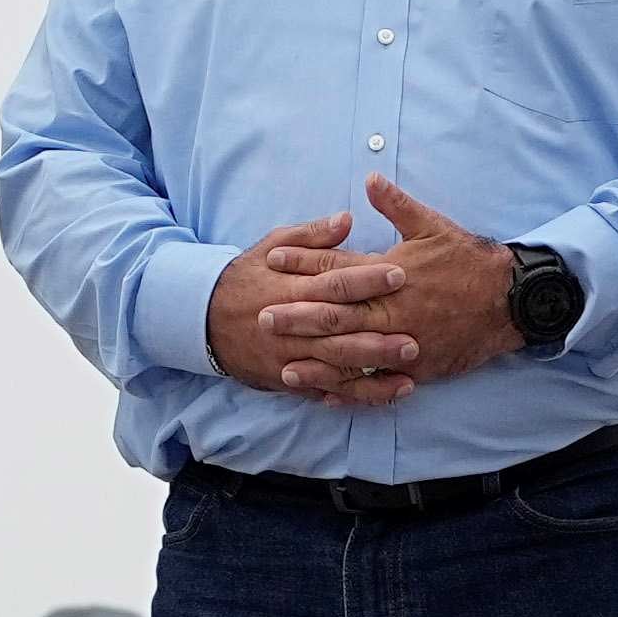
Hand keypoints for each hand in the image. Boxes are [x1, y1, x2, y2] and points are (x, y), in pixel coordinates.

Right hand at [202, 213, 416, 402]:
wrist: (203, 318)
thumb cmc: (247, 277)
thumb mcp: (270, 246)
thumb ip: (311, 236)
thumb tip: (346, 219)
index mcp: (290, 288)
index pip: (333, 284)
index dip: (366, 280)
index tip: (400, 274)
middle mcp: (292, 327)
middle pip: (338, 333)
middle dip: (376, 339)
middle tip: (414, 340)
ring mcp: (290, 357)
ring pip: (335, 369)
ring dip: (372, 374)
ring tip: (410, 375)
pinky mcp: (289, 379)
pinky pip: (325, 390)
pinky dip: (355, 397)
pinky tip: (386, 395)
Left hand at [249, 177, 518, 398]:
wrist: (511, 300)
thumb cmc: (470, 260)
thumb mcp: (433, 225)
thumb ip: (397, 205)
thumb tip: (369, 179)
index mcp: (390, 271)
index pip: (338, 265)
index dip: (303, 262)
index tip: (271, 260)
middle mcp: (393, 307)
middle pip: (336, 313)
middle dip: (297, 315)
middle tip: (262, 317)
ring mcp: (404, 340)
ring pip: (352, 353)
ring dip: (316, 360)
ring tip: (284, 364)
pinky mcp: (418, 366)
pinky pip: (379, 381)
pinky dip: (352, 390)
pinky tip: (326, 397)